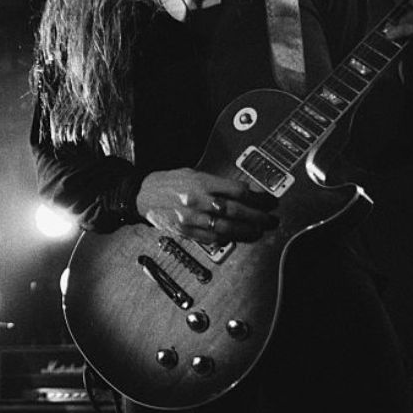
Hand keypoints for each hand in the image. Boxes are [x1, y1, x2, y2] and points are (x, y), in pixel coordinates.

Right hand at [136, 168, 277, 244]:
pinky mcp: (185, 231)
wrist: (142, 195)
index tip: (268, 200)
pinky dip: (226, 239)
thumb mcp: (193, 173)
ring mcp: (190, 218)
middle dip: (258, 217)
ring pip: (226, 228)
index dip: (257, 197)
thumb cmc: (168, 182)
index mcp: (200, 182)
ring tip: (258, 231)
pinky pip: (211, 239)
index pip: (237, 191)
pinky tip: (235, 237)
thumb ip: (217, 182)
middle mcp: (196, 200)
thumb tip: (244, 191)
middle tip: (271, 219)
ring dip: (246, 231)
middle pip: (235, 211)